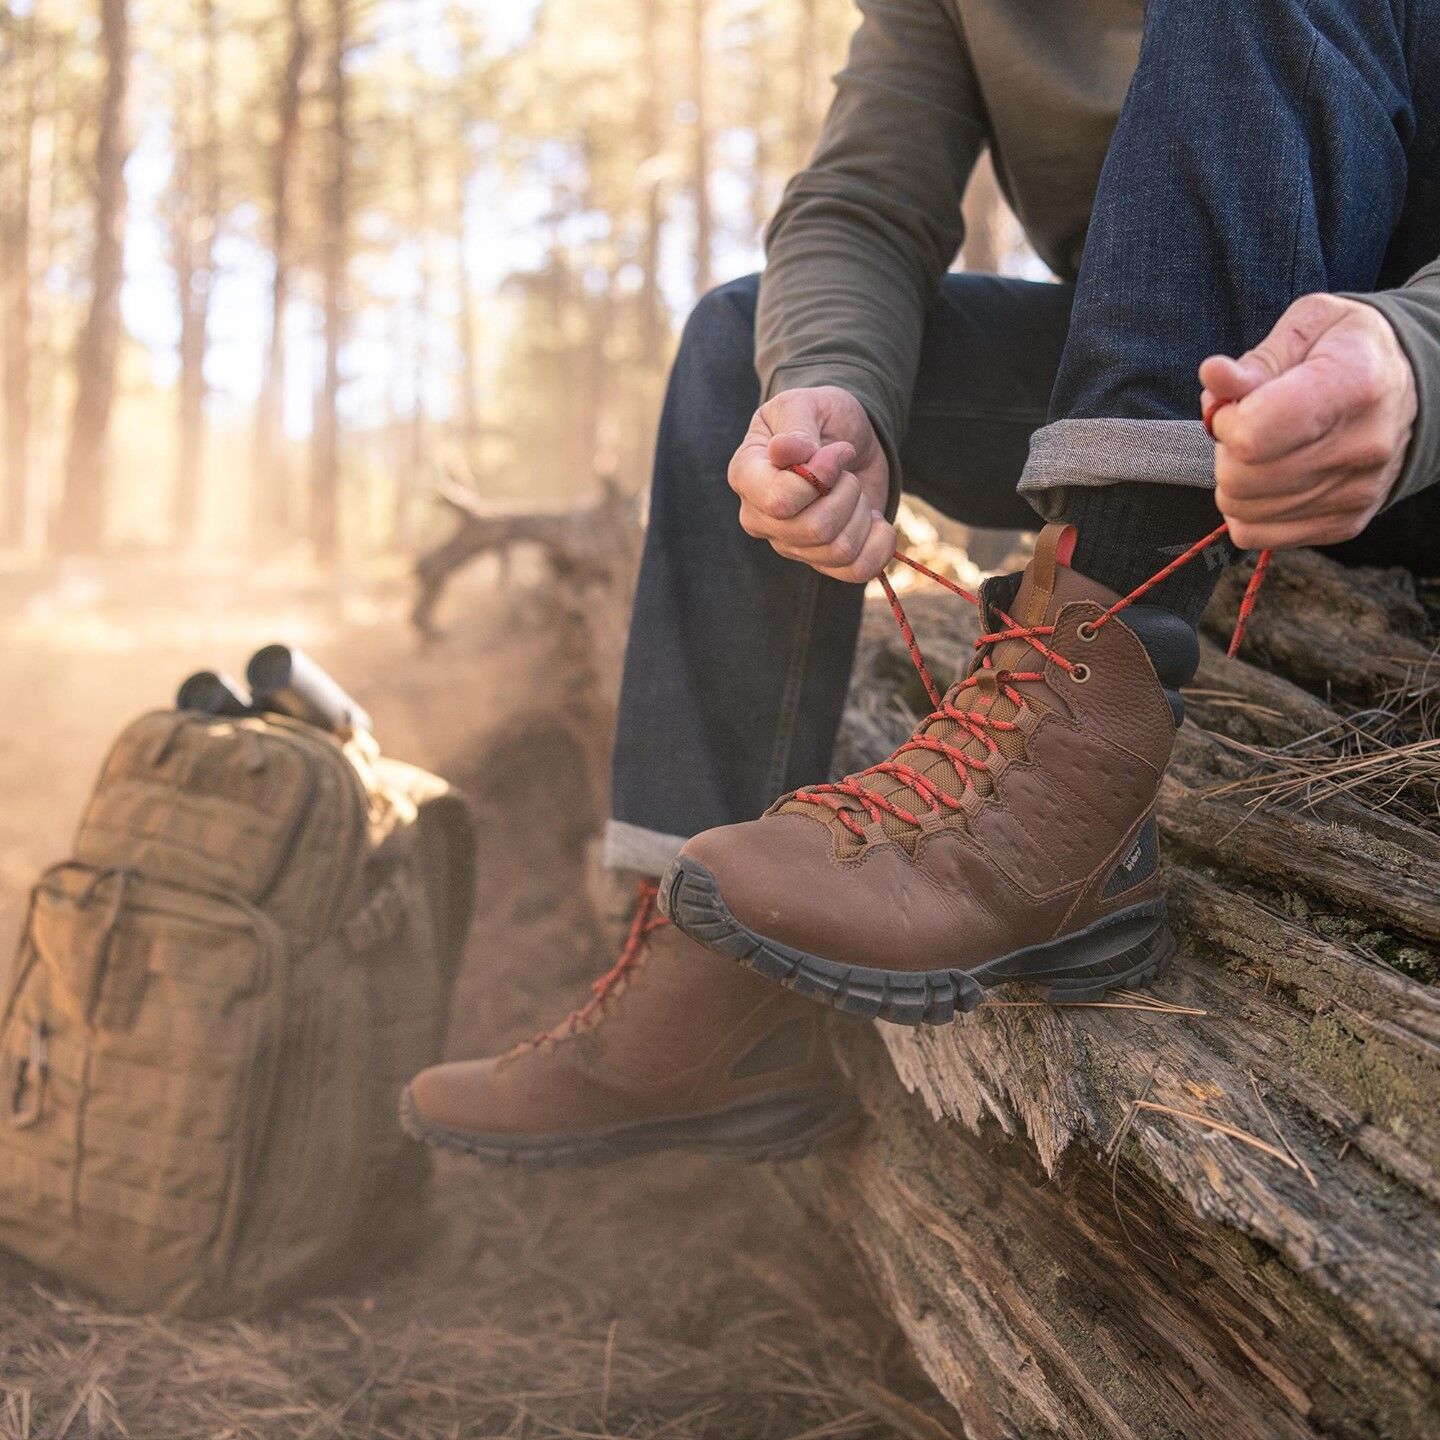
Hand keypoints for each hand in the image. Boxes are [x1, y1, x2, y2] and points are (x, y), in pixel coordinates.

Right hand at [728, 385, 894, 581]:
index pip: (780, 502)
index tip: (839, 451)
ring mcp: (791, 544)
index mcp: (747, 476)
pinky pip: (857, 571)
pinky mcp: (823, 560)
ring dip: (861, 513)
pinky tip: (877, 521)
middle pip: (814, 530)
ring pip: (838, 550)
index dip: (820, 479)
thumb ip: (797, 427)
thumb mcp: (806, 404)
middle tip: (846, 472)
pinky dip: (879, 545)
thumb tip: (785, 451)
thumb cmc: (819, 417)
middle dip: (847, 494)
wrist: (846, 438)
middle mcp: (761, 517)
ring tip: (854, 490)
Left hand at [1199, 294, 1416, 549]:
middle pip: (1240, 478)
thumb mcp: (1309, 326)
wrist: (1407, 391)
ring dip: (1234, 480)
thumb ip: (1257, 359)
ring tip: (1265, 448)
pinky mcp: (1344, 524)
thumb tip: (1213, 376)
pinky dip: (1246, 509)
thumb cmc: (1347, 352)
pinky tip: (1268, 478)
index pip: (1252, 434)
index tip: (1236, 403)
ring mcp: (1356, 493)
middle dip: (1226, 450)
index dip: (1225, 421)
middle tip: (1248, 425)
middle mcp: (1363, 446)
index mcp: (1353, 384)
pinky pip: (1253, 533)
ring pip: (1240, 509)